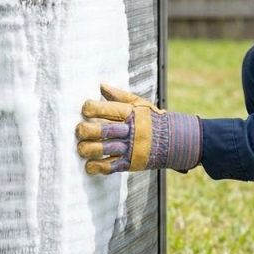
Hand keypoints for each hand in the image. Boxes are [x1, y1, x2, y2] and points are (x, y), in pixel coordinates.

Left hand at [75, 84, 201, 174]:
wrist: (174, 140)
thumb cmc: (152, 120)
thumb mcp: (139, 104)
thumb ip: (119, 96)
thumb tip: (101, 86)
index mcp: (129, 113)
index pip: (106, 109)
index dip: (91, 109)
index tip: (85, 110)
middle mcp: (128, 130)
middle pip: (102, 130)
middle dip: (86, 130)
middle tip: (79, 131)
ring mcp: (129, 148)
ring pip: (104, 149)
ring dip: (88, 149)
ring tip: (81, 148)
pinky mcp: (130, 163)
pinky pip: (110, 166)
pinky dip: (97, 167)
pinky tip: (89, 165)